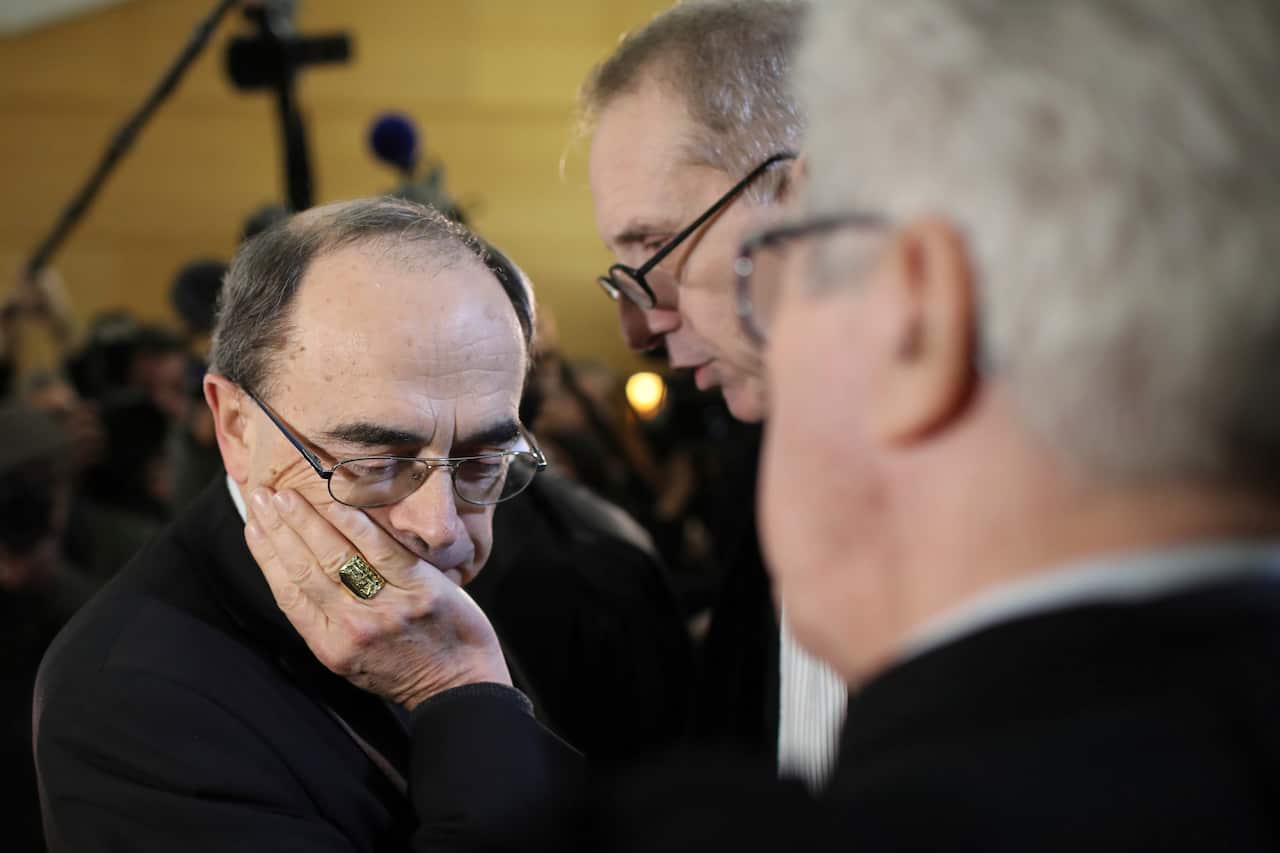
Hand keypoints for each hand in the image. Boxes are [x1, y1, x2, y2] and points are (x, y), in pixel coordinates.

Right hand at [243, 486, 509, 708]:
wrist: (459, 688)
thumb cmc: (406, 669)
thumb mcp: (352, 660)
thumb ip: (327, 622)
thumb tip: (297, 574)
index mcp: (329, 647)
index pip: (287, 592)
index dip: (266, 554)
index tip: (252, 524)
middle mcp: (352, 628)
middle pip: (305, 569)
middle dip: (279, 529)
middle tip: (262, 496)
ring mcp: (386, 608)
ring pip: (335, 557)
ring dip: (306, 521)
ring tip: (286, 495)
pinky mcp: (419, 591)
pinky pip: (381, 551)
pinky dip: (355, 525)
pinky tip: (336, 502)